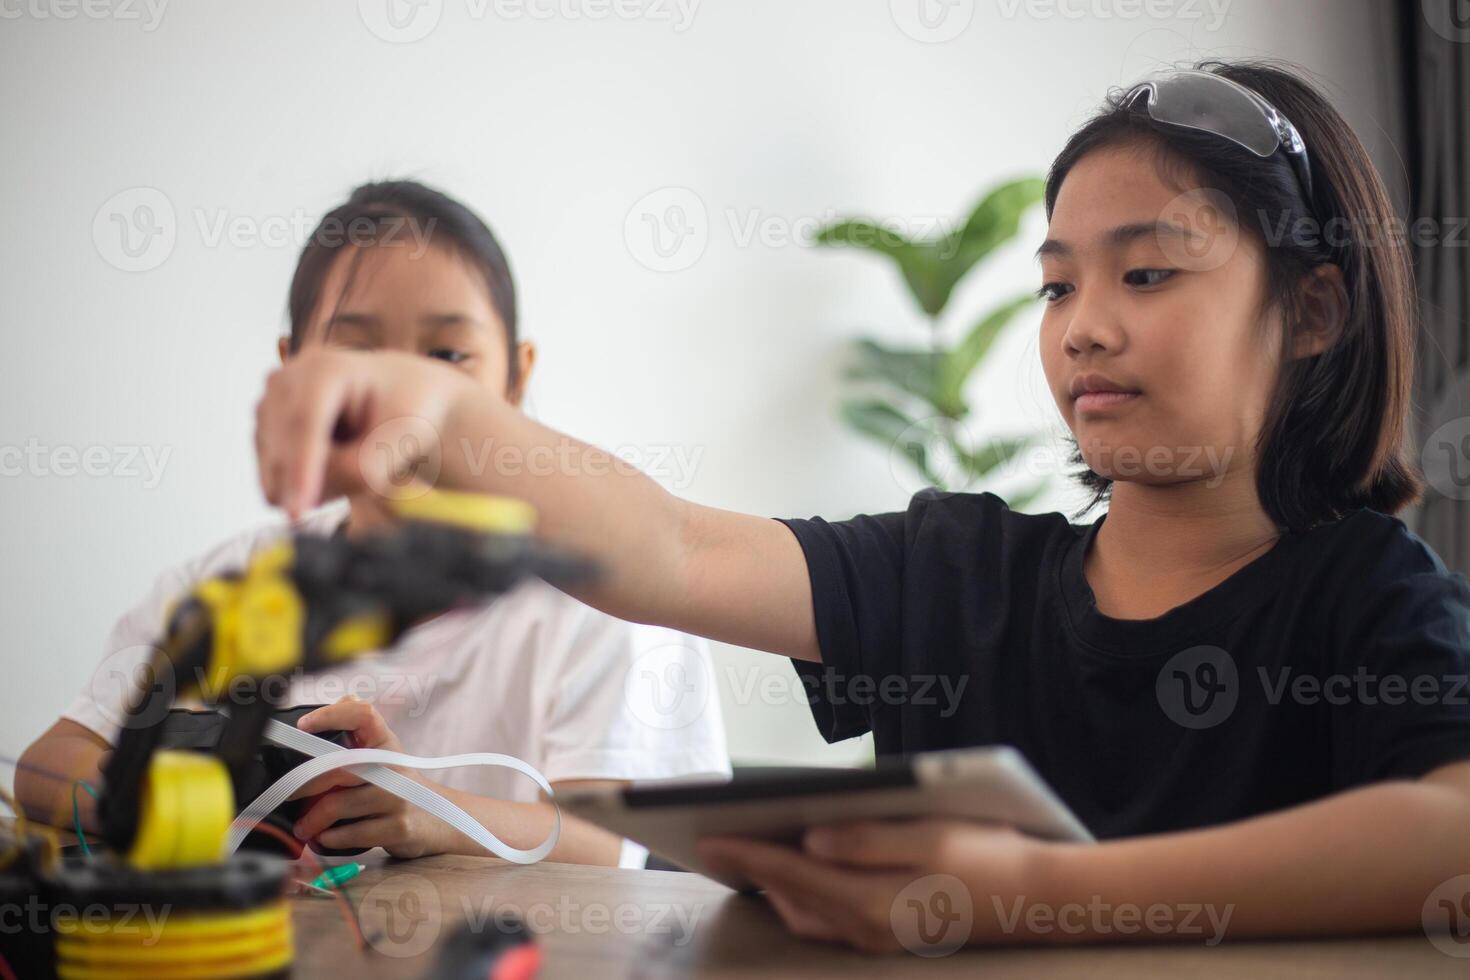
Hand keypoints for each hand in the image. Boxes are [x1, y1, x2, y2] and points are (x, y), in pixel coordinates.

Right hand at [254, 347, 480, 518]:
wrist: (399, 399)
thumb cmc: (408, 409)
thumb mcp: (406, 435)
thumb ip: (364, 466)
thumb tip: (313, 495)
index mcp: (325, 369)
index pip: (304, 423)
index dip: (299, 468)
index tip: (298, 513)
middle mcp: (285, 381)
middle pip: (287, 453)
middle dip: (326, 481)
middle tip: (375, 472)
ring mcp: (268, 407)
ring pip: (279, 473)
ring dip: (322, 484)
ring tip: (360, 459)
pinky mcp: (263, 432)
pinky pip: (277, 482)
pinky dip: (311, 484)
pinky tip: (339, 463)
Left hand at [289, 696, 449, 858]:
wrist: (440, 818)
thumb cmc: (397, 785)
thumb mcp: (382, 755)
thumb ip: (355, 735)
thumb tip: (326, 709)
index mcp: (385, 742)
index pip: (362, 713)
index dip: (331, 715)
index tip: (304, 725)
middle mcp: (394, 765)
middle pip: (338, 767)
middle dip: (304, 785)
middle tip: (287, 796)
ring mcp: (398, 796)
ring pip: (339, 804)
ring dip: (312, 820)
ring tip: (304, 827)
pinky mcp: (399, 827)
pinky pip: (352, 834)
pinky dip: (331, 839)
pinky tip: (327, 838)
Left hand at [696, 819, 1056, 953]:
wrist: (1039, 899)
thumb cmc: (987, 855)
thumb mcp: (928, 833)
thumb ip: (866, 837)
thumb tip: (810, 836)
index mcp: (871, 898)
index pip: (790, 871)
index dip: (746, 852)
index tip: (707, 835)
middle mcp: (867, 926)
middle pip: (790, 895)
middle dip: (750, 869)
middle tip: (714, 842)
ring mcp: (878, 937)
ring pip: (806, 914)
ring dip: (774, 886)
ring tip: (747, 855)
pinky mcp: (890, 935)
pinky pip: (829, 922)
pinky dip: (803, 898)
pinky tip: (798, 878)